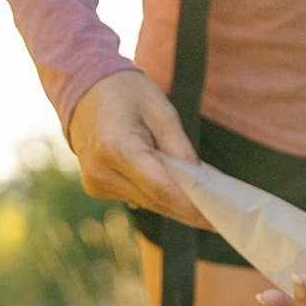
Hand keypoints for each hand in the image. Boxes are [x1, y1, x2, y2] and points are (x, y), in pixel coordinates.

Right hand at [66, 69, 211, 227]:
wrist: (82, 86)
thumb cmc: (126, 93)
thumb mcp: (162, 112)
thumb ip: (182, 151)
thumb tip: (203, 186)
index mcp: (116, 147)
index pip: (163, 189)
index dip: (193, 208)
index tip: (219, 219)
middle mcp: (101, 170)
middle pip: (158, 201)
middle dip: (192, 210)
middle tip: (223, 218)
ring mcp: (96, 182)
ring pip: (150, 204)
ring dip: (178, 205)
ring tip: (208, 206)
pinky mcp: (96, 187)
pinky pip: (139, 199)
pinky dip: (160, 196)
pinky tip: (179, 193)